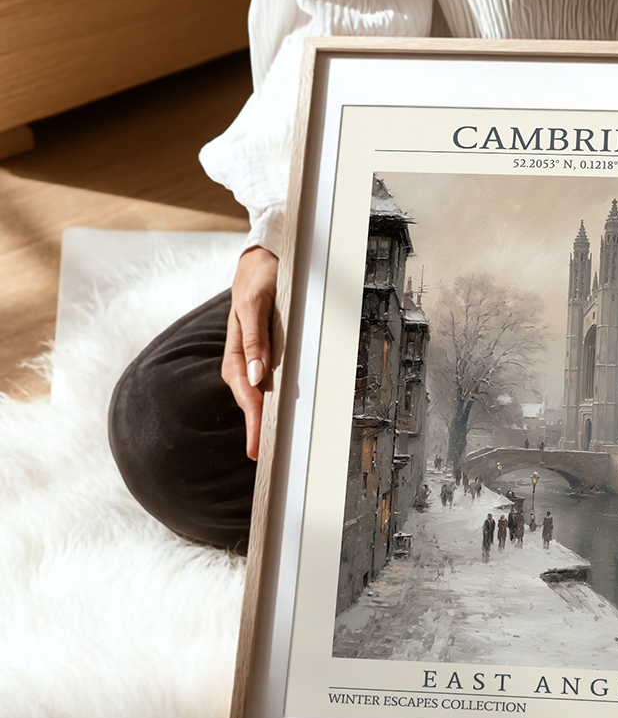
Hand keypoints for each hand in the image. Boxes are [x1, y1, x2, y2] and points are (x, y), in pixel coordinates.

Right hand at [222, 246, 278, 459]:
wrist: (263, 258)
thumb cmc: (259, 277)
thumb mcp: (256, 302)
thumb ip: (255, 337)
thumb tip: (257, 376)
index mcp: (238, 350)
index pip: (246, 393)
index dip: (252, 421)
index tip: (256, 447)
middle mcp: (244, 358)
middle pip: (250, 400)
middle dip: (256, 428)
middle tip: (265, 458)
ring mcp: (255, 357)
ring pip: (258, 394)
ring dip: (263, 418)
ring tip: (270, 445)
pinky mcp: (266, 353)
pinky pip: (268, 382)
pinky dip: (271, 401)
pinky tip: (279, 414)